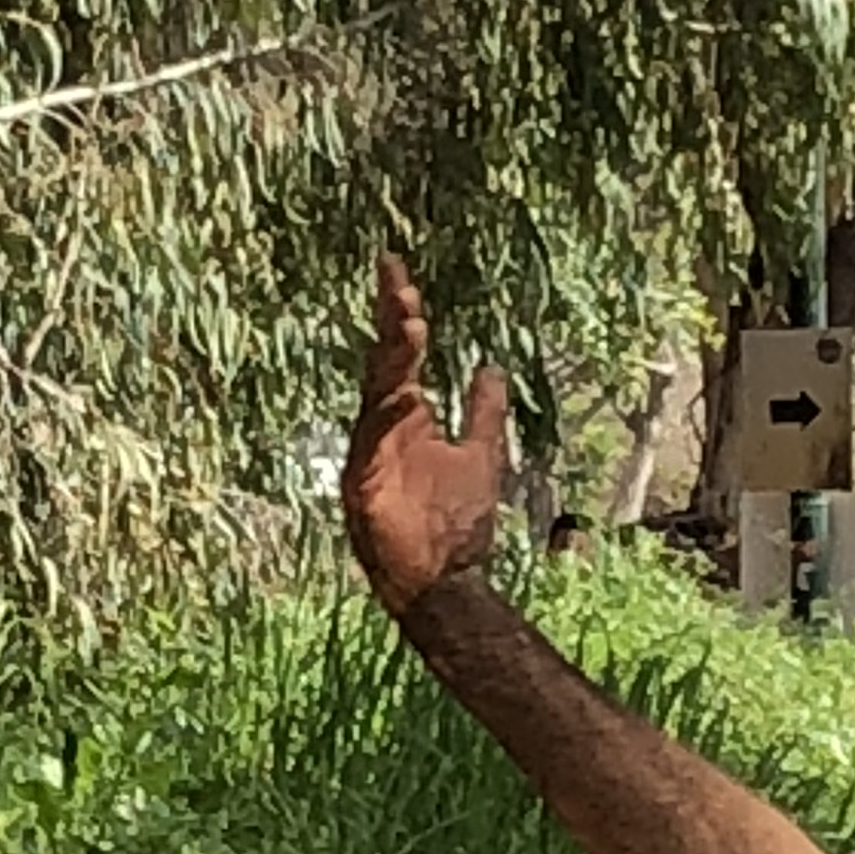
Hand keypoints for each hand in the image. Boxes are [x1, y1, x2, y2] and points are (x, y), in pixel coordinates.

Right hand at [344, 256, 506, 617]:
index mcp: (406, 418)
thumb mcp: (481, 454)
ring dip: (391, 358)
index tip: (398, 272)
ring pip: (376, 392)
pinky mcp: (364, 484)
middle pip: (382, 363)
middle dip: (388, 321)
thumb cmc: (457, 524)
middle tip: (397, 279)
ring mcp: (370, 455)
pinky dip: (386, 414)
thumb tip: (489, 367)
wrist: (444, 581)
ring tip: (410, 320)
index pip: (398, 354)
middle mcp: (383, 430)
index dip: (397, 314)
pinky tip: (405, 391)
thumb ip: (483, 412)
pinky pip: (373, 440)